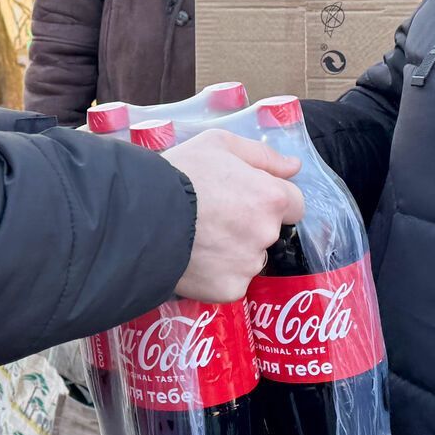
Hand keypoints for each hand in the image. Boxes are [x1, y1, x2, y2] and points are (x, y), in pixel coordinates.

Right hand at [163, 130, 303, 302]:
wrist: (140, 217)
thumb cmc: (179, 173)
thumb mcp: (218, 144)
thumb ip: (262, 155)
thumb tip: (294, 167)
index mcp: (271, 197)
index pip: (294, 203)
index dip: (270, 199)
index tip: (245, 198)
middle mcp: (267, 233)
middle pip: (270, 231)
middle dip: (250, 224)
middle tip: (215, 216)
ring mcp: (249, 265)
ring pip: (250, 258)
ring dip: (234, 250)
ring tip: (200, 237)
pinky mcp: (230, 290)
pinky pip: (231, 281)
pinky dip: (218, 273)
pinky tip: (196, 259)